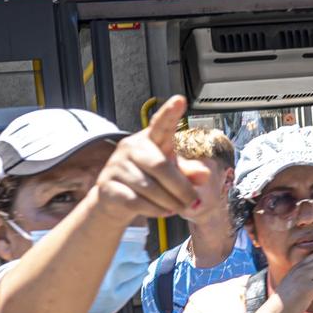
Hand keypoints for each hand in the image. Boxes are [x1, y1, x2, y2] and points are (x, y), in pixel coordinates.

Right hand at [93, 96, 208, 224]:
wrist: (114, 201)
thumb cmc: (149, 181)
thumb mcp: (171, 175)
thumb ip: (188, 173)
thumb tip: (205, 175)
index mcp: (149, 139)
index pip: (160, 124)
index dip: (170, 113)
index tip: (180, 100)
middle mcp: (131, 148)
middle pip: (160, 166)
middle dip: (181, 188)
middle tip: (194, 202)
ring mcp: (116, 166)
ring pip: (150, 187)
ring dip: (170, 202)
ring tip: (179, 208)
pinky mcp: (108, 187)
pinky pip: (136, 201)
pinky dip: (155, 210)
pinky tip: (164, 211)